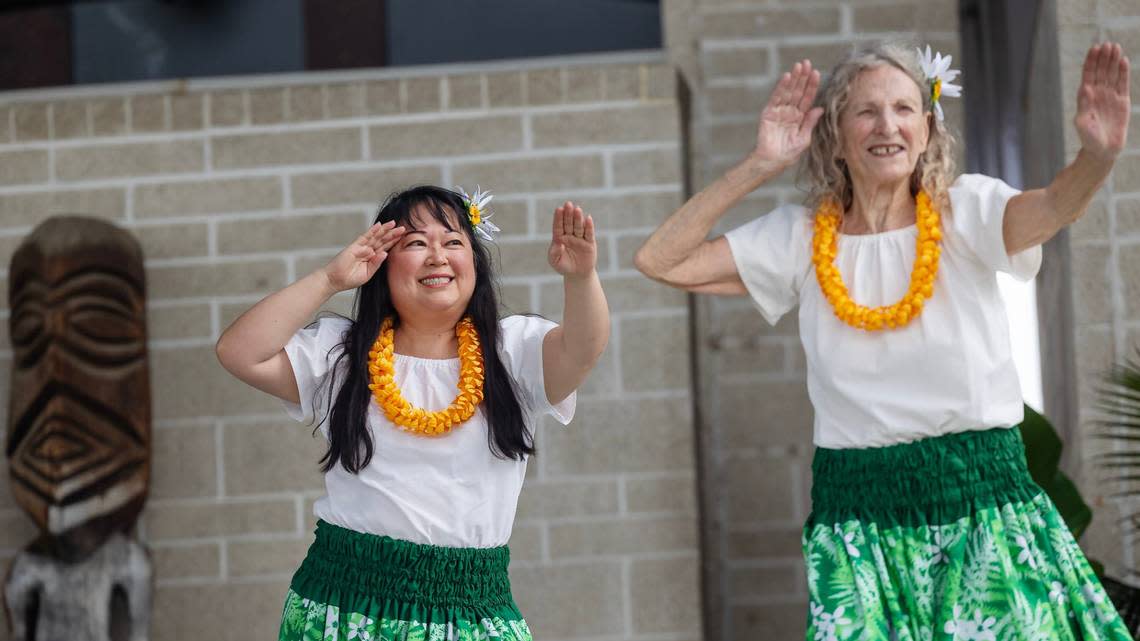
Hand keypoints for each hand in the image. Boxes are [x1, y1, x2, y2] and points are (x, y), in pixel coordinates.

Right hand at [323, 221, 404, 291]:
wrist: (335, 280)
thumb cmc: (350, 279)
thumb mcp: (367, 274)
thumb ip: (376, 263)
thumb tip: (385, 253)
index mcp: (372, 258)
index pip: (384, 248)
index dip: (393, 242)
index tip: (403, 237)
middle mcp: (367, 251)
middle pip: (382, 240)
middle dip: (392, 234)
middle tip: (403, 228)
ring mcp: (361, 247)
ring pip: (375, 236)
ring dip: (384, 230)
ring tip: (393, 223)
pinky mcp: (354, 246)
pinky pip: (365, 237)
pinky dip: (372, 231)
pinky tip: (379, 225)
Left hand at [548, 202, 596, 278]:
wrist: (577, 274)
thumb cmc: (563, 266)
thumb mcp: (555, 261)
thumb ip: (554, 252)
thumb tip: (558, 243)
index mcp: (559, 238)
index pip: (558, 226)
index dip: (558, 218)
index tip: (559, 209)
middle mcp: (569, 235)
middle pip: (569, 223)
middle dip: (568, 214)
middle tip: (568, 204)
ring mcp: (580, 238)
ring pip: (578, 226)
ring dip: (578, 218)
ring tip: (577, 209)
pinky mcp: (589, 243)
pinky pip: (589, 233)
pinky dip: (589, 226)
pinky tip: (588, 218)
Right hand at [752, 60, 823, 168]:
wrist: (772, 162)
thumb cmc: (788, 155)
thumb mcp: (804, 139)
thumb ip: (810, 123)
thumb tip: (820, 108)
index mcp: (800, 118)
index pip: (807, 98)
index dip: (812, 86)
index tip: (816, 73)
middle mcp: (790, 112)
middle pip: (798, 91)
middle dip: (803, 77)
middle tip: (807, 62)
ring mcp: (779, 111)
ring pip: (788, 92)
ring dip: (794, 79)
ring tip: (798, 66)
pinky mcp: (769, 113)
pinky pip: (776, 98)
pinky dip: (781, 87)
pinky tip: (787, 77)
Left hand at [1075, 42, 1130, 161]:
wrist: (1103, 150)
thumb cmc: (1089, 138)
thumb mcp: (1082, 123)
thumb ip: (1084, 106)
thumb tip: (1085, 88)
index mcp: (1086, 97)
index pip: (1088, 74)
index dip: (1091, 61)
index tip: (1095, 48)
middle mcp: (1098, 93)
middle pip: (1100, 71)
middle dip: (1103, 57)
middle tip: (1107, 44)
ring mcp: (1110, 96)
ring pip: (1112, 74)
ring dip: (1113, 61)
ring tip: (1115, 47)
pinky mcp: (1122, 101)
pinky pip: (1123, 83)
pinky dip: (1123, 72)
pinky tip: (1123, 60)